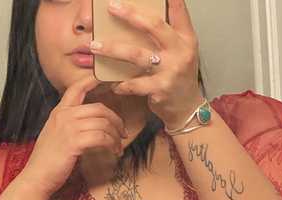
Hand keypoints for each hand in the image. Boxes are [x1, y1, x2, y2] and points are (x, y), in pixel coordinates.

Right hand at [19, 75, 127, 196]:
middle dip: (115, 120)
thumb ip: (70, 124)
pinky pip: (101, 137)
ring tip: (118, 146)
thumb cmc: (48, 160)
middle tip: (122, 133)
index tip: (108, 79)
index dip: (93, 80)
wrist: (37, 177)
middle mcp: (64, 115)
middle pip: (99, 108)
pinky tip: (114, 151)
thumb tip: (90, 123)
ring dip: (115, 135)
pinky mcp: (74, 142)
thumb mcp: (56, 135)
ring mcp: (68, 128)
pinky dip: (111, 144)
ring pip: (103, 123)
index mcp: (59, 111)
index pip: (77, 87)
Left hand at [89, 0, 204, 129]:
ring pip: (136, 55)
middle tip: (111, 7)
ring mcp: (171, 71)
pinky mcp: (160, 90)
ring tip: (95, 45)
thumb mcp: (181, 51)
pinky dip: (121, 84)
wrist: (187, 108)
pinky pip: (133, 84)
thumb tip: (140, 16)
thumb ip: (168, 34)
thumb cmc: (178, 76)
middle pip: (154, 26)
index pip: (179, 12)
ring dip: (113, 49)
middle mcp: (181, 52)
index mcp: (186, 39)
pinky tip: (113, 84)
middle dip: (130, 15)